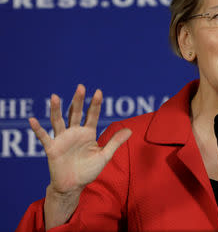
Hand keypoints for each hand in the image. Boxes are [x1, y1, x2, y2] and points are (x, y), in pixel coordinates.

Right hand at [29, 85, 131, 228]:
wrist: (73, 186)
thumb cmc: (88, 170)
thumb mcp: (104, 155)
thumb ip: (115, 142)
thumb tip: (130, 130)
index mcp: (88, 133)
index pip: (92, 115)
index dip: (95, 104)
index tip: (98, 92)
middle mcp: (75, 133)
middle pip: (76, 113)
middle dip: (78, 100)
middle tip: (81, 87)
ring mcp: (62, 139)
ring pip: (58, 121)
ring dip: (56, 109)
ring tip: (54, 96)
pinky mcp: (52, 148)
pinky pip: (44, 137)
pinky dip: (38, 129)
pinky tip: (32, 120)